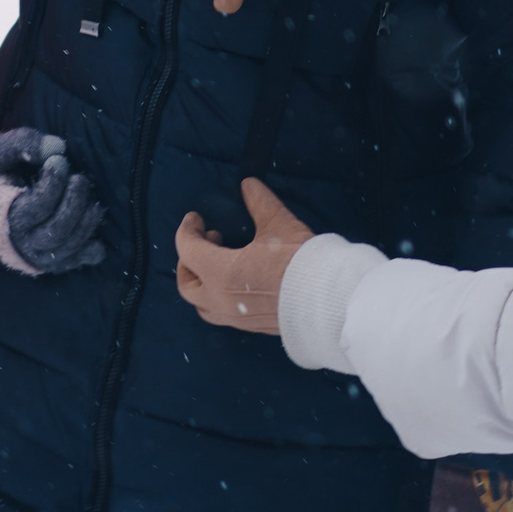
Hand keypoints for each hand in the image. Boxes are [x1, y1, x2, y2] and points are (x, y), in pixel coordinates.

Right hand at [0, 127, 105, 275]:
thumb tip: (58, 147)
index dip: (53, 183)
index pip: (37, 207)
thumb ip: (22, 144)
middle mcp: (18, 243)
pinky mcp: (46, 259)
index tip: (59, 161)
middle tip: (80, 178)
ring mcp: (33, 255)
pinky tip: (94, 232)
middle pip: (56, 231)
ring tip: (91, 197)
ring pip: (67, 247)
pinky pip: (72, 261)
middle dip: (74, 203)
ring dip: (86, 222)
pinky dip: (88, 251)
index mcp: (0, 218)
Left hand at [175, 178, 313, 335]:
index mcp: (219, 273)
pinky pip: (222, 314)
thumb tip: (248, 184)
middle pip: (186, 284)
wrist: (326, 300)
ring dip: (203, 282)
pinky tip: (238, 281)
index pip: (187, 250)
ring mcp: (234, 318)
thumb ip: (259, 202)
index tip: (196, 218)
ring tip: (220, 261)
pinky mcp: (250, 327)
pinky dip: (219, 296)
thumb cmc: (298, 261)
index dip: (188, 229)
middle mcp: (220, 300)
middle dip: (188, 260)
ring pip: (202, 304)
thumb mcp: (277, 224)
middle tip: (207, 239)